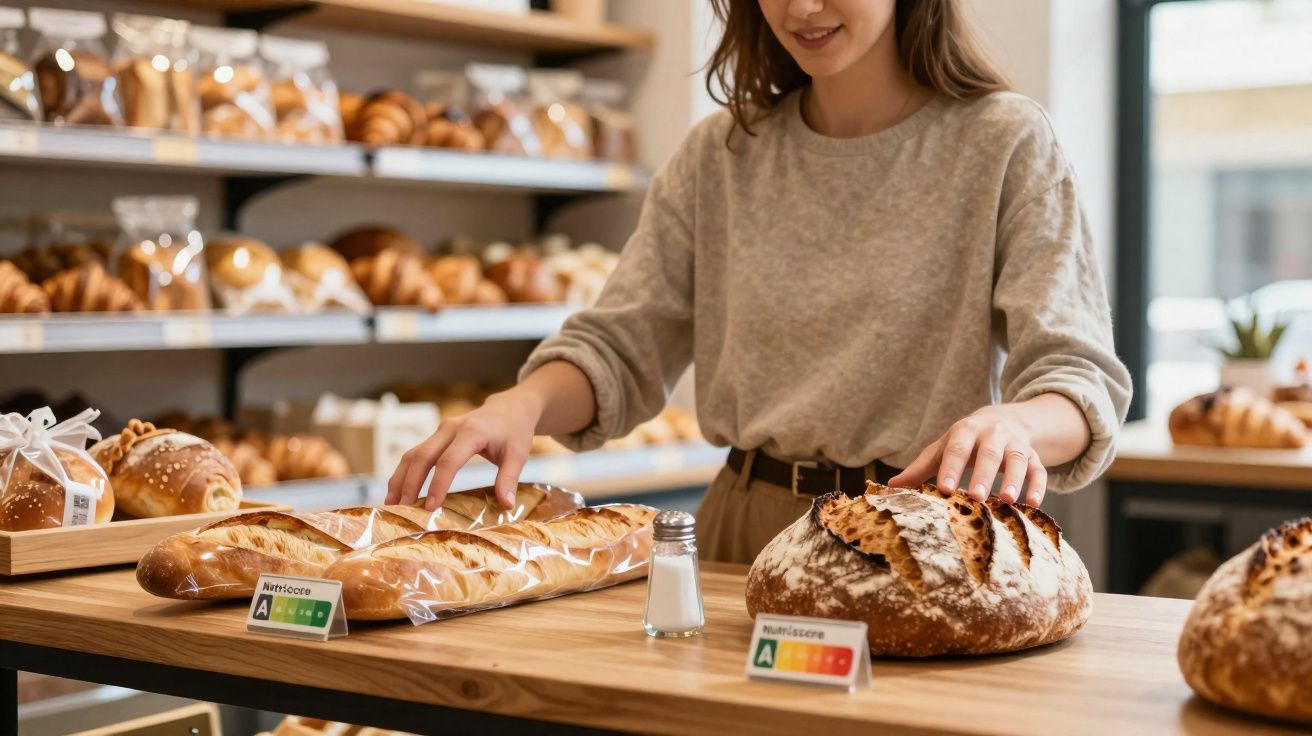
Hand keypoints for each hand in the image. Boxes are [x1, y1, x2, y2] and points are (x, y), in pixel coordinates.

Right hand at [386, 391, 540, 511]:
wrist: (510, 407)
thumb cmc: (515, 432)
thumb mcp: (518, 454)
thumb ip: (509, 479)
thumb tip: (506, 506)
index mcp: (472, 432)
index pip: (449, 461)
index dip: (438, 485)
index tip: (431, 507)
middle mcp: (451, 428)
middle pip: (423, 456)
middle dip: (410, 484)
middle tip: (403, 510)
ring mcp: (441, 430)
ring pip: (413, 454)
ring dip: (400, 478)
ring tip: (391, 503)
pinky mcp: (436, 435)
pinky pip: (415, 453)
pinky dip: (404, 472)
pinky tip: (398, 491)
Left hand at [888, 404, 1047, 505]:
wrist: (1005, 418)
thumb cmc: (965, 440)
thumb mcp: (942, 447)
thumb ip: (920, 467)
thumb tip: (892, 486)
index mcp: (965, 431)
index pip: (956, 449)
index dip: (950, 468)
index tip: (944, 489)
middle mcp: (993, 435)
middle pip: (988, 454)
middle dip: (982, 474)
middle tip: (975, 497)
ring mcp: (1015, 444)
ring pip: (1017, 460)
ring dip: (1013, 479)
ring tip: (1007, 500)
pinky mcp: (1034, 456)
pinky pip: (1039, 470)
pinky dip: (1038, 486)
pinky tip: (1033, 504)